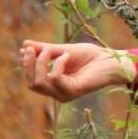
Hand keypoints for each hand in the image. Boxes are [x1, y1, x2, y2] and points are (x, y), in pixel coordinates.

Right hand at [20, 40, 135, 103]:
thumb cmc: (92, 56)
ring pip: (39, 83)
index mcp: (54, 83)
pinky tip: (67, 55)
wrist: (112, 60)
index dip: (26, 65)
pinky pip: (55, 78)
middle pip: (31, 84)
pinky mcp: (73, 91)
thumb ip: (46, 50)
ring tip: (50, 50)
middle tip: (30, 49)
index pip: (31, 79)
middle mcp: (57, 91)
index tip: (26, 48)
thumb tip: (24, 45)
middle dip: (28, 65)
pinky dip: (58, 64)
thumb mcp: (64, 50)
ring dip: (41, 63)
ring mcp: (64, 93)